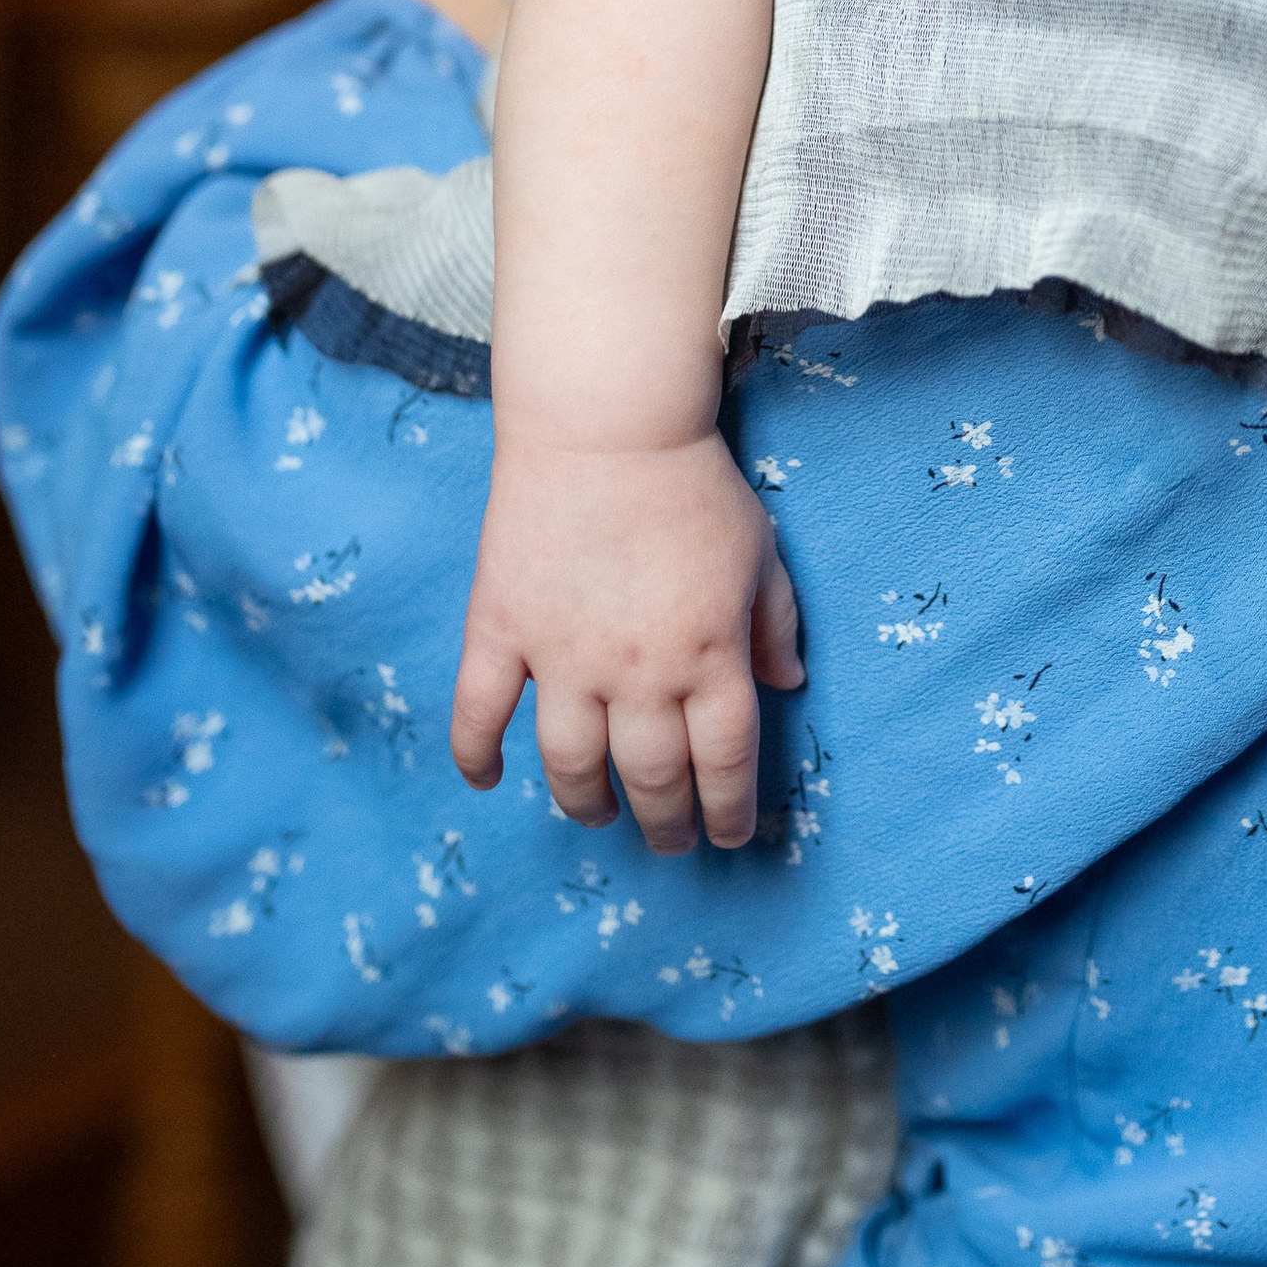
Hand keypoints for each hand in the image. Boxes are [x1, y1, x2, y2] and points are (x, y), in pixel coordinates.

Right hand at [448, 427, 804, 851]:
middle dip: (666, 824)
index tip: (728, 835)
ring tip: (600, 814)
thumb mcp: (761, 551)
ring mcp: (564, 658)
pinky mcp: (502, 631)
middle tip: (669, 841)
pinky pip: (480, 714)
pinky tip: (488, 780)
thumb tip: (789, 685)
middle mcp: (640, 672)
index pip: (726, 763)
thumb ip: (776, 624)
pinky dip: (477, 756)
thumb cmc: (693, 484)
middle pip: (654, 778)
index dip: (730, 811)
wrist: (607, 425)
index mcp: (709, 655)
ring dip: (587, 804)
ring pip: (572, 766)